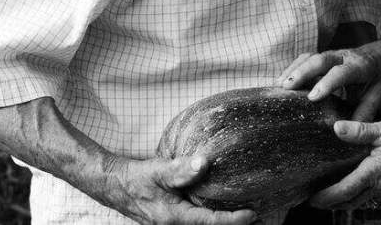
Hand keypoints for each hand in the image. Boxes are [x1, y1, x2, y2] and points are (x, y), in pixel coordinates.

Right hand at [107, 154, 256, 224]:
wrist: (118, 187)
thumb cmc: (139, 179)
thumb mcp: (159, 171)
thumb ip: (181, 169)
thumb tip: (204, 163)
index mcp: (175, 218)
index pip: (210, 223)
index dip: (233, 220)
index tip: (252, 214)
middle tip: (262, 219)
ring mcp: (177, 224)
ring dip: (226, 223)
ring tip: (251, 217)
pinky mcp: (178, 219)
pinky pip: (201, 222)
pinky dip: (216, 219)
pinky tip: (227, 210)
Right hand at [279, 38, 380, 120]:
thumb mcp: (380, 94)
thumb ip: (366, 111)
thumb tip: (351, 132)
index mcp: (361, 66)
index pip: (342, 72)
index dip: (327, 83)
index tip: (312, 97)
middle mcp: (345, 56)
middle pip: (321, 59)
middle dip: (303, 72)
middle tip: (286, 87)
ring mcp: (333, 54)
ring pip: (310, 56)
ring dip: (294, 69)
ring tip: (278, 86)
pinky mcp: (325, 56)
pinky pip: (307, 58)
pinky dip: (294, 67)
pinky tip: (282, 82)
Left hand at [309, 120, 380, 209]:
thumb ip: (361, 130)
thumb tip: (336, 128)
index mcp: (375, 172)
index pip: (344, 191)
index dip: (326, 198)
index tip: (313, 199)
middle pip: (351, 202)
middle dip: (333, 204)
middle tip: (319, 200)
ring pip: (364, 202)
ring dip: (349, 201)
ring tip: (338, 195)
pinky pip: (379, 202)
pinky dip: (367, 198)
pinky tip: (365, 189)